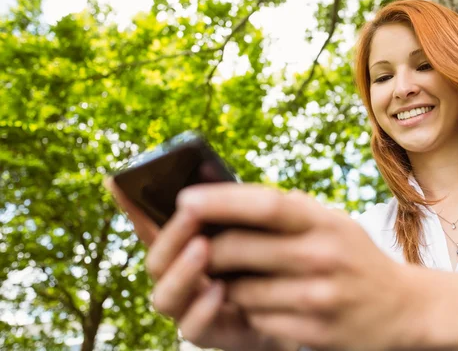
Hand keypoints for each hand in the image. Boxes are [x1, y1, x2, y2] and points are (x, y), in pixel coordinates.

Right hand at [104, 178, 297, 350]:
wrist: (298, 303)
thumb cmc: (268, 257)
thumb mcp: (253, 225)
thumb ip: (229, 205)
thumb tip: (207, 167)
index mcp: (187, 248)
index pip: (151, 226)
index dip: (131, 205)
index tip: (116, 179)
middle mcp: (180, 278)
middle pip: (156, 261)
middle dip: (171, 235)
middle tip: (191, 211)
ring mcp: (191, 308)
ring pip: (164, 298)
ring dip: (181, 272)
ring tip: (203, 248)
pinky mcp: (212, 333)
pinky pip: (192, 329)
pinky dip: (201, 309)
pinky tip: (219, 289)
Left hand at [150, 183, 434, 350]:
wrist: (402, 308)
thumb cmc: (354, 256)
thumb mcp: (330, 221)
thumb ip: (286, 208)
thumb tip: (222, 191)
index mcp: (323, 221)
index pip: (264, 204)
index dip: (219, 199)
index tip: (184, 198)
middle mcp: (322, 255)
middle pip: (238, 248)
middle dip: (204, 249)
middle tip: (192, 246)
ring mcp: (318, 296)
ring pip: (239, 290)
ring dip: (223, 283)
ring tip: (228, 275)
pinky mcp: (314, 331)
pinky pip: (256, 319)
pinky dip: (246, 309)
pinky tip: (256, 301)